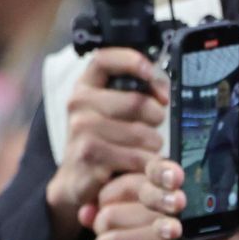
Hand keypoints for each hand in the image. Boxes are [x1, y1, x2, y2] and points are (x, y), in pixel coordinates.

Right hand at [45, 48, 169, 239]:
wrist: (74, 180)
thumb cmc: (100, 141)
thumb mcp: (107, 111)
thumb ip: (131, 94)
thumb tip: (163, 91)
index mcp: (84, 88)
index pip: (104, 59)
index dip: (132, 61)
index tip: (151, 74)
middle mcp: (78, 105)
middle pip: (138, 102)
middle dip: (156, 117)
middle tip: (151, 127)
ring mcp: (82, 131)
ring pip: (143, 134)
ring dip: (152, 147)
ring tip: (141, 151)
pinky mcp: (92, 158)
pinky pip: (138, 159)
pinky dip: (146, 166)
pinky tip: (137, 167)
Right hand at [137, 87, 238, 239]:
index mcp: (207, 162)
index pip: (178, 142)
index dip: (171, 137)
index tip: (171, 132)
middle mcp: (187, 182)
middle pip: (155, 166)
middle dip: (159, 170)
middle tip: (176, 177)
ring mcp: (178, 209)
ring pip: (147, 193)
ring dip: (158, 196)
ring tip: (179, 205)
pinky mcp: (174, 235)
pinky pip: (155, 225)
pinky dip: (162, 225)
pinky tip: (176, 229)